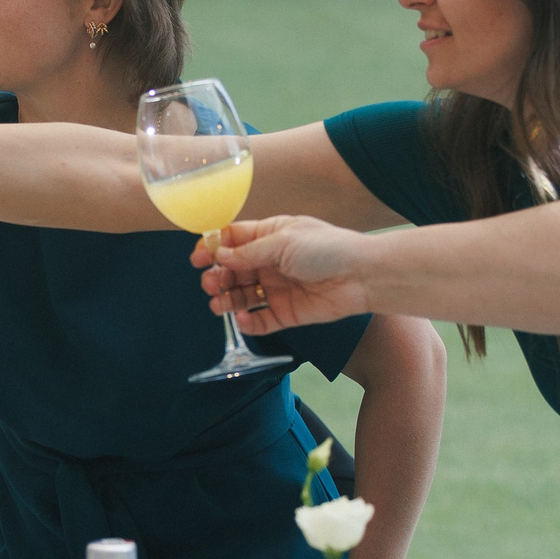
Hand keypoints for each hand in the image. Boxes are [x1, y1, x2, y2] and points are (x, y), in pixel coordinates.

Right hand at [198, 215, 375, 331]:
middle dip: (219, 277)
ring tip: (218, 304)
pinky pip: (261, 320)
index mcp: (271, 236)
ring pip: (244, 296)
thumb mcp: (284, 242)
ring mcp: (278, 288)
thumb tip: (220, 255)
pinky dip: (249, 322)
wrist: (361, 276)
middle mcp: (271, 262)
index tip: (198, 258)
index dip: (214, 248)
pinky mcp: (287, 312)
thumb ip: (250, 252)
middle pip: (234, 270)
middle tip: (211, 283)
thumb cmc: (327, 248)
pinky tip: (242, 319)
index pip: (234, 240)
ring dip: (228, 300)